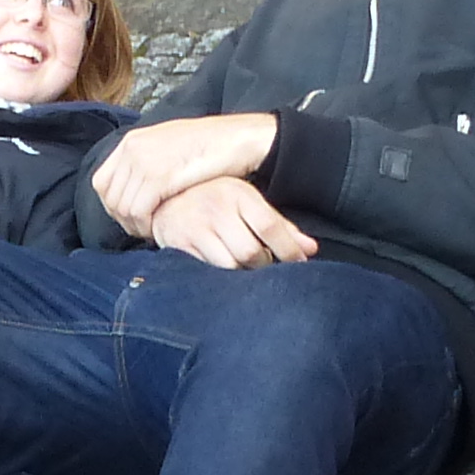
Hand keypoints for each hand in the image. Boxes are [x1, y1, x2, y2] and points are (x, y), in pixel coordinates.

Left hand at [93, 113, 277, 231]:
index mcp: (132, 140)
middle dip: (124, 220)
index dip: (114, 206)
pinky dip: (146, 226)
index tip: (133, 218)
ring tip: (156, 231)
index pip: (102, 182)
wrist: (237, 139)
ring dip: (137, 226)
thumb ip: (146, 163)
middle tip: (144, 230)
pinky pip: (138, 211)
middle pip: (109, 198)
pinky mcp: (158, 176)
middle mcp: (132, 149)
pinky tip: (162, 229)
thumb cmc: (211, 147)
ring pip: (122, 208)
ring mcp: (143, 161)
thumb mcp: (169, 148)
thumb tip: (133, 191)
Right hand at [143, 176, 315, 269]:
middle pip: (251, 252)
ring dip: (242, 276)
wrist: (164, 199)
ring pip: (229, 266)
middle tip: (264, 267)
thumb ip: (279, 226)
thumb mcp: (247, 202)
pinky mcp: (180, 246)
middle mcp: (216, 210)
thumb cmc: (213, 200)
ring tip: (244, 271)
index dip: (289, 250)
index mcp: (238, 195)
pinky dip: (220, 279)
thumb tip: (310, 249)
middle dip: (263, 266)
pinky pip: (207, 272)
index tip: (298, 264)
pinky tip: (224, 276)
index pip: (270, 227)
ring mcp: (196, 229)